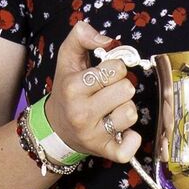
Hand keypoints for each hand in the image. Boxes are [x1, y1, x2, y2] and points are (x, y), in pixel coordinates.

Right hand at [42, 21, 141, 162]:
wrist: (56, 128)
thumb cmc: (67, 89)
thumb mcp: (68, 58)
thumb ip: (82, 36)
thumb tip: (107, 40)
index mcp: (73, 86)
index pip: (116, 68)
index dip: (114, 69)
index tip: (103, 76)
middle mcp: (81, 112)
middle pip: (127, 89)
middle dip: (121, 88)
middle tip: (107, 93)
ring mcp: (92, 134)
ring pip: (131, 113)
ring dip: (125, 109)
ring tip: (111, 110)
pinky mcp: (103, 151)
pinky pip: (129, 147)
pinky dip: (131, 140)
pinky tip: (121, 133)